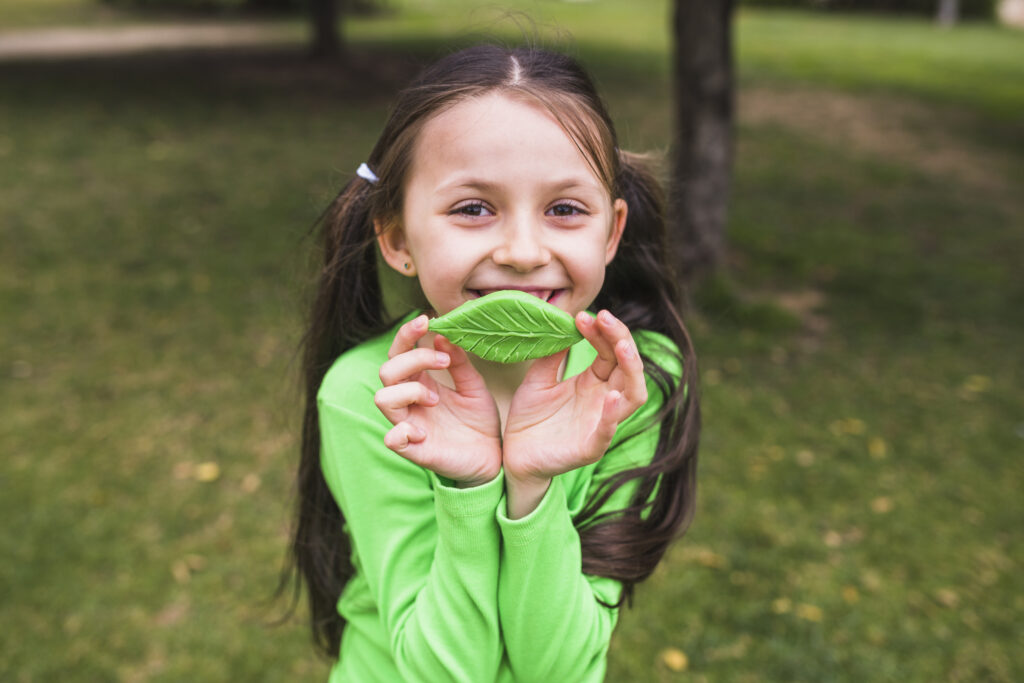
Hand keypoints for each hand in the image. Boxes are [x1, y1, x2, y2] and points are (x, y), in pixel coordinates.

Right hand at [375, 315, 501, 486]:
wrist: (493, 458)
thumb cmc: (480, 421)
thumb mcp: (474, 385)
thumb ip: (458, 362)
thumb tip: (442, 336)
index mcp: (421, 382)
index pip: (399, 353)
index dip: (406, 335)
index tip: (426, 321)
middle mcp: (409, 402)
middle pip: (387, 371)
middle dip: (414, 359)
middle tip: (444, 363)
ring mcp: (409, 425)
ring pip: (382, 399)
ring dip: (410, 391)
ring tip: (437, 398)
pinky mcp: (415, 451)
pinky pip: (393, 438)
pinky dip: (403, 431)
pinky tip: (424, 431)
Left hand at [502, 310, 647, 487]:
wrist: (513, 455)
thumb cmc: (529, 418)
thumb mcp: (538, 379)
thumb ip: (552, 355)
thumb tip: (561, 323)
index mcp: (593, 383)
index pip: (610, 352)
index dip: (602, 332)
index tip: (583, 315)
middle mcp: (603, 400)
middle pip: (627, 367)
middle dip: (620, 339)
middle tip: (604, 317)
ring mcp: (601, 423)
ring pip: (633, 396)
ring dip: (631, 370)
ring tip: (622, 347)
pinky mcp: (591, 447)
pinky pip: (608, 431)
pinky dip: (613, 415)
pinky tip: (611, 397)